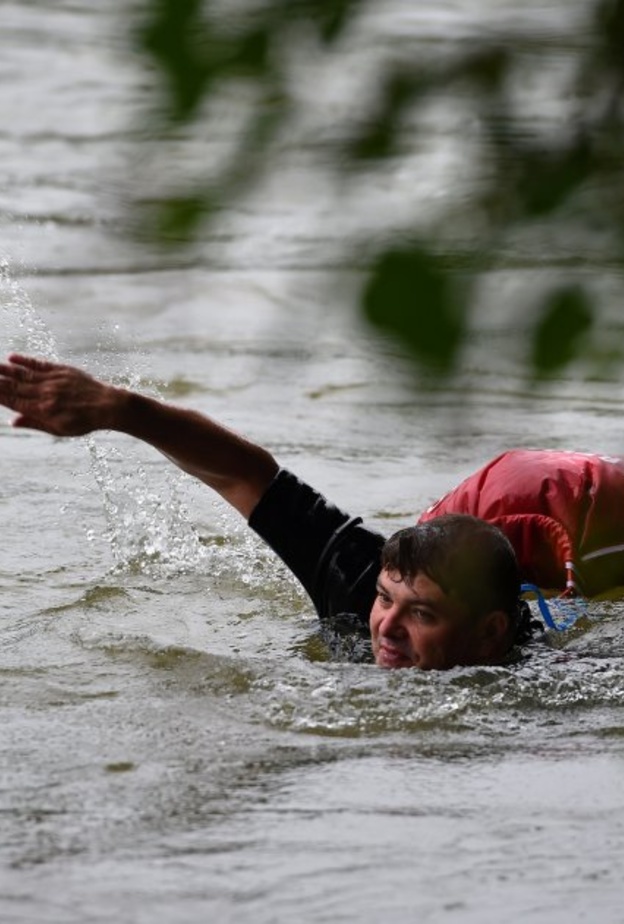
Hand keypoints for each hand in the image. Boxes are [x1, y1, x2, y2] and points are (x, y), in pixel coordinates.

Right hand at [0, 354, 120, 436]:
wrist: (108, 406)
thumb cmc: (84, 422)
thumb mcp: (58, 430)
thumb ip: (34, 423)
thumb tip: (12, 421)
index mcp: (43, 410)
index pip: (13, 401)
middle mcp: (45, 393)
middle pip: (13, 385)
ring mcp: (53, 380)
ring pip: (23, 373)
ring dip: (4, 369)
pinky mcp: (62, 370)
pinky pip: (40, 364)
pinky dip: (25, 361)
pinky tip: (12, 357)